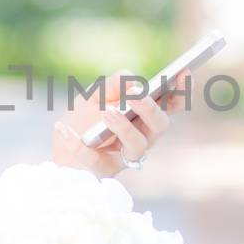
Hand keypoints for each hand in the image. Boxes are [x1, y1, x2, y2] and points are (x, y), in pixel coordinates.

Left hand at [52, 68, 189, 178]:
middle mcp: (143, 137)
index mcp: (144, 116)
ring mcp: (126, 156)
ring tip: (107, 112)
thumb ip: (111, 86)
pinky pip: (95, 161)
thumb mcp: (92, 97)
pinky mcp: (104, 172)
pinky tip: (63, 129)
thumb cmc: (82, 123)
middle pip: (160, 125)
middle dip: (150, 109)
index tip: (183, 72)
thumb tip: (131, 79)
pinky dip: (78, 145)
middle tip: (135, 94)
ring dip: (123, 126)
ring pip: (137, 145)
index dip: (181, 91)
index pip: (171, 105)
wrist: (60, 154)